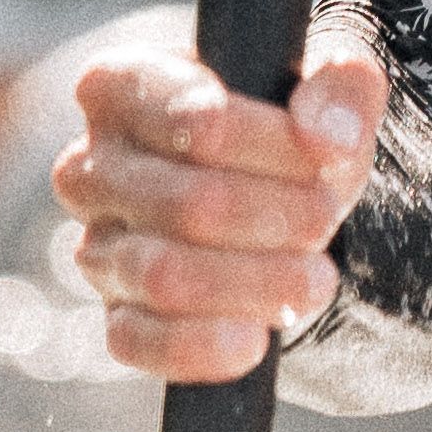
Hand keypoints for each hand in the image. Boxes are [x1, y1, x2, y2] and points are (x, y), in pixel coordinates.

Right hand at [52, 23, 386, 381]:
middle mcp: (90, 165)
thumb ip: (341, 87)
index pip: (197, 118)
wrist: (273, 202)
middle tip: (325, 218)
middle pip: (187, 203)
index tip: (329, 158)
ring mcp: (95, 246)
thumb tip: (327, 137)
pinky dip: (202, 346)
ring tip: (314, 278)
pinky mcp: (114, 314)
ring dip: (255, 283)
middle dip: (276, 218)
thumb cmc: (285, 131)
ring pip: (164, 276)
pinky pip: (138, 342)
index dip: (273, 146)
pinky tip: (256, 338)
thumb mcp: (324, 90)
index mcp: (123, 85)